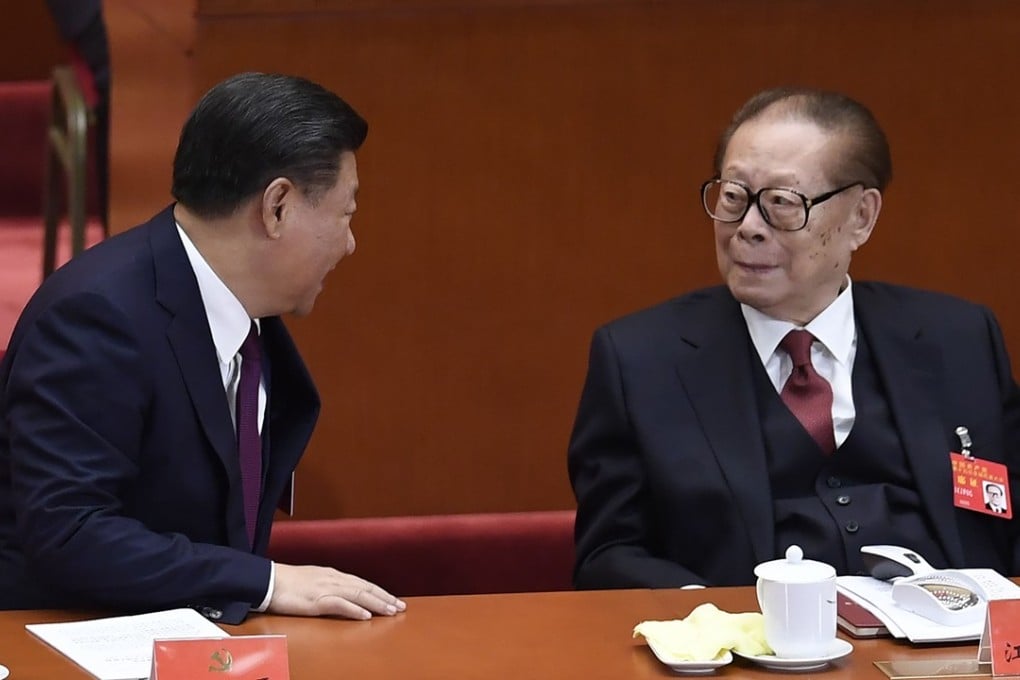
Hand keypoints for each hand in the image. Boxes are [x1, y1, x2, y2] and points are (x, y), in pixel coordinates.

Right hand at [269, 564, 406, 618]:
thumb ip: (328, 585)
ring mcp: (325, 588)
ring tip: (391, 611)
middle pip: (365, 588)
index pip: (362, 583)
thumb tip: (343, 594)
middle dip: (384, 597)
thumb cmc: (287, 582)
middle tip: (401, 607)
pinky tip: (366, 616)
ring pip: (358, 595)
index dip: (379, 592)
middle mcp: (333, 579)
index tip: (393, 600)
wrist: (267, 580)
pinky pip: (339, 604)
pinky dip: (354, 610)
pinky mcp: (316, 600)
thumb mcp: (313, 580)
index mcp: (332, 575)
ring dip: (376, 603)